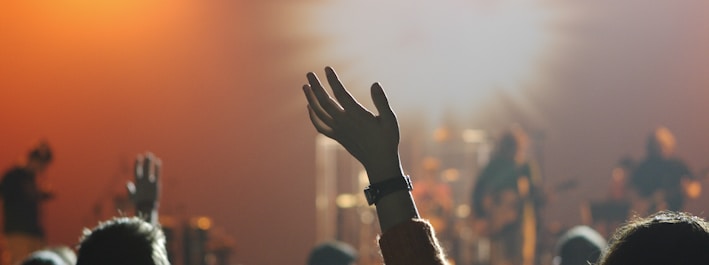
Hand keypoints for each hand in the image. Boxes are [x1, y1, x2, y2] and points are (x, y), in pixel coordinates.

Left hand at [127, 152, 160, 205]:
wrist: (146, 207)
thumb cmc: (138, 202)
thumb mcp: (132, 196)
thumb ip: (130, 189)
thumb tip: (127, 183)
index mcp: (137, 182)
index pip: (137, 170)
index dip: (137, 164)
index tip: (138, 157)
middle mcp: (143, 180)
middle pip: (144, 169)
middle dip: (145, 162)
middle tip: (147, 154)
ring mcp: (150, 182)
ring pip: (150, 170)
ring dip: (151, 163)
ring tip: (152, 156)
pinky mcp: (156, 184)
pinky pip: (157, 174)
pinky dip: (157, 168)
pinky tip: (158, 161)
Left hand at [303, 67, 402, 181]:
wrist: (379, 162)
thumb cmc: (387, 139)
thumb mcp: (390, 120)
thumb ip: (382, 101)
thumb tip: (375, 84)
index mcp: (357, 115)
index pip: (341, 94)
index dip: (333, 80)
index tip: (327, 68)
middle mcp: (344, 122)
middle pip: (324, 102)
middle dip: (316, 86)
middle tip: (309, 74)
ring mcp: (338, 130)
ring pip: (319, 113)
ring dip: (310, 99)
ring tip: (305, 86)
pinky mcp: (336, 137)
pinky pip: (320, 126)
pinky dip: (312, 117)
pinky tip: (309, 107)